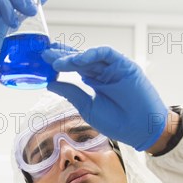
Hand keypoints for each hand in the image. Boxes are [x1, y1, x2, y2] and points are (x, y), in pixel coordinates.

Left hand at [42, 45, 168, 150]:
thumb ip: (70, 93)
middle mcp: (103, 72)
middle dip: (63, 55)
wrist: (139, 129)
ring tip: (57, 61)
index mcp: (94, 81)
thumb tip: (49, 83)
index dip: (60, 62)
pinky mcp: (125, 65)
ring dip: (74, 57)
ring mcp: (114, 68)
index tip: (43, 61)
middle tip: (45, 53)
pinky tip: (79, 59)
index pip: (74, 67)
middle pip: (80, 59)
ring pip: (91, 56)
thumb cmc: (116, 122)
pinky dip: (92, 54)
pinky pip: (107, 54)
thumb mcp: (87, 107)